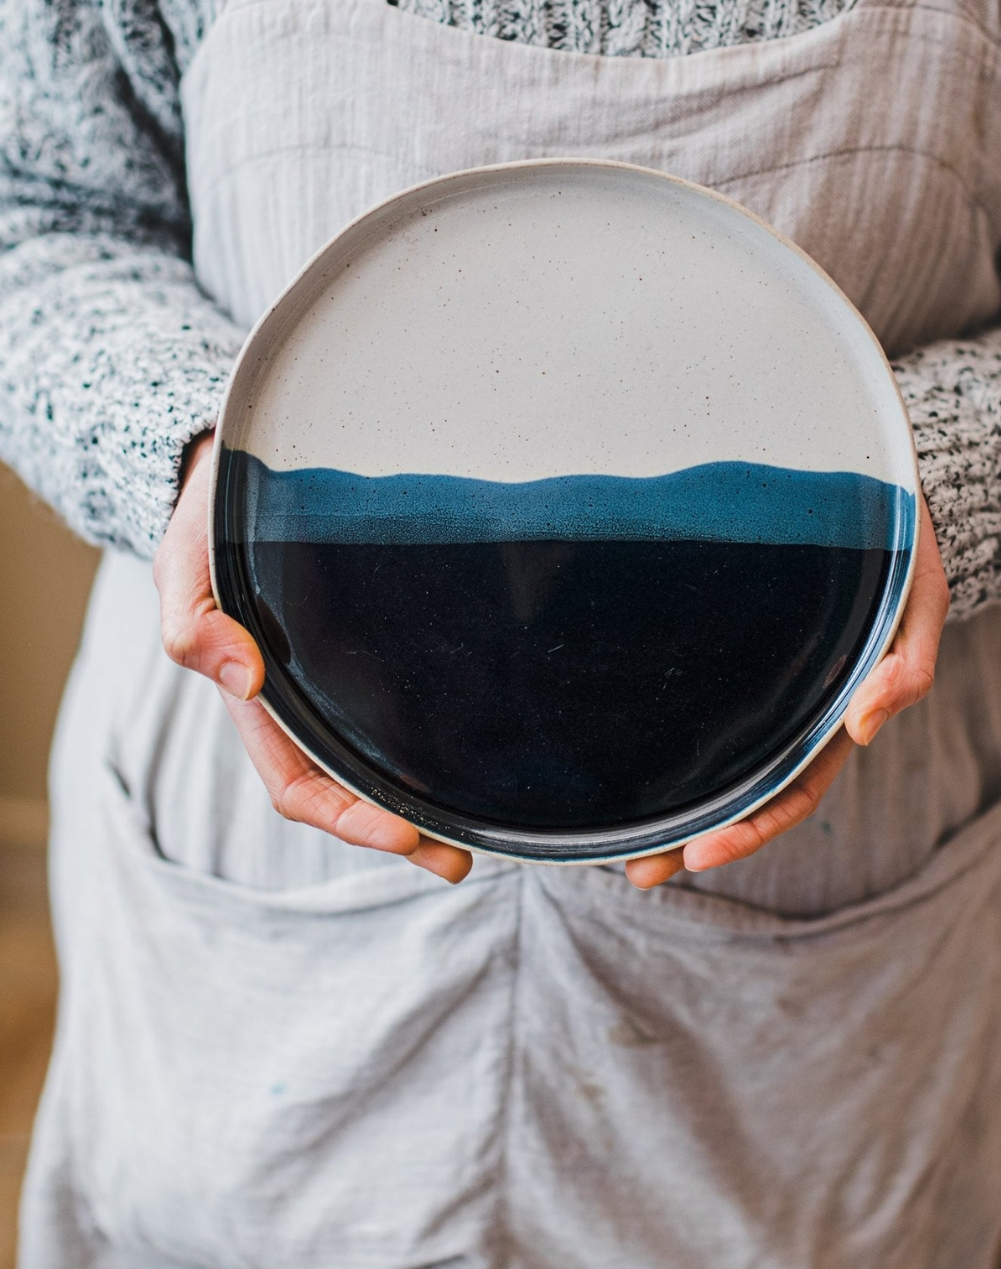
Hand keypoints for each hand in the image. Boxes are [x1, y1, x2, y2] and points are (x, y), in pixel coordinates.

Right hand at [152, 432, 472, 882]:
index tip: (403, 834)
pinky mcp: (373, 640)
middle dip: (401, 832)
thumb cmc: (207, 523)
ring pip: (382, 754)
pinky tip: (480, 743)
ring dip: (428, 797)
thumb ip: (191, 622)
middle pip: (350, 788)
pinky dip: (436, 733)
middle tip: (462, 859)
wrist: (236, 472)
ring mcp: (339, 674)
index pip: (298, 783)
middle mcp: (302, 699)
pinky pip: (402, 699)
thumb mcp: (182, 565)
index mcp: (257, 699)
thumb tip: (240, 679)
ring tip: (487, 827)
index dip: (346, 818)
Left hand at [624, 494, 949, 888]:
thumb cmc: (901, 541)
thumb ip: (908, 665)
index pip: (794, 790)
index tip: (699, 855)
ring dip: (674, 803)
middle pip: (746, 792)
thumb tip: (865, 729)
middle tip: (636, 873)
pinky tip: (624, 750)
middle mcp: (797, 707)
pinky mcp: (736, 643)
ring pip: (719, 758)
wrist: (872, 484)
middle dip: (696, 837)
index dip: (751, 829)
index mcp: (839, 709)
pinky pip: (703, 702)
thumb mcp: (920, 595)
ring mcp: (765, 680)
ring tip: (616, 843)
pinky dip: (669, 735)